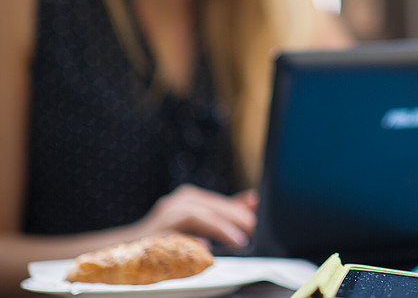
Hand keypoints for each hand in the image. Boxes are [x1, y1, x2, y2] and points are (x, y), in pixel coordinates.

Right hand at [135, 184, 256, 247]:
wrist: (124, 249)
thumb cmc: (166, 236)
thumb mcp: (198, 221)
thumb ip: (223, 211)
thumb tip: (253, 200)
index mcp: (188, 198)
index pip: (221, 203)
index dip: (242, 212)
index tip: (261, 222)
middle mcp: (176, 204)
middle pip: (211, 207)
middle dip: (236, 219)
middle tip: (255, 232)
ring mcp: (162, 219)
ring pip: (196, 216)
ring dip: (220, 228)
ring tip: (240, 240)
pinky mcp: (151, 236)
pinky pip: (173, 237)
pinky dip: (191, 241)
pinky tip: (207, 247)